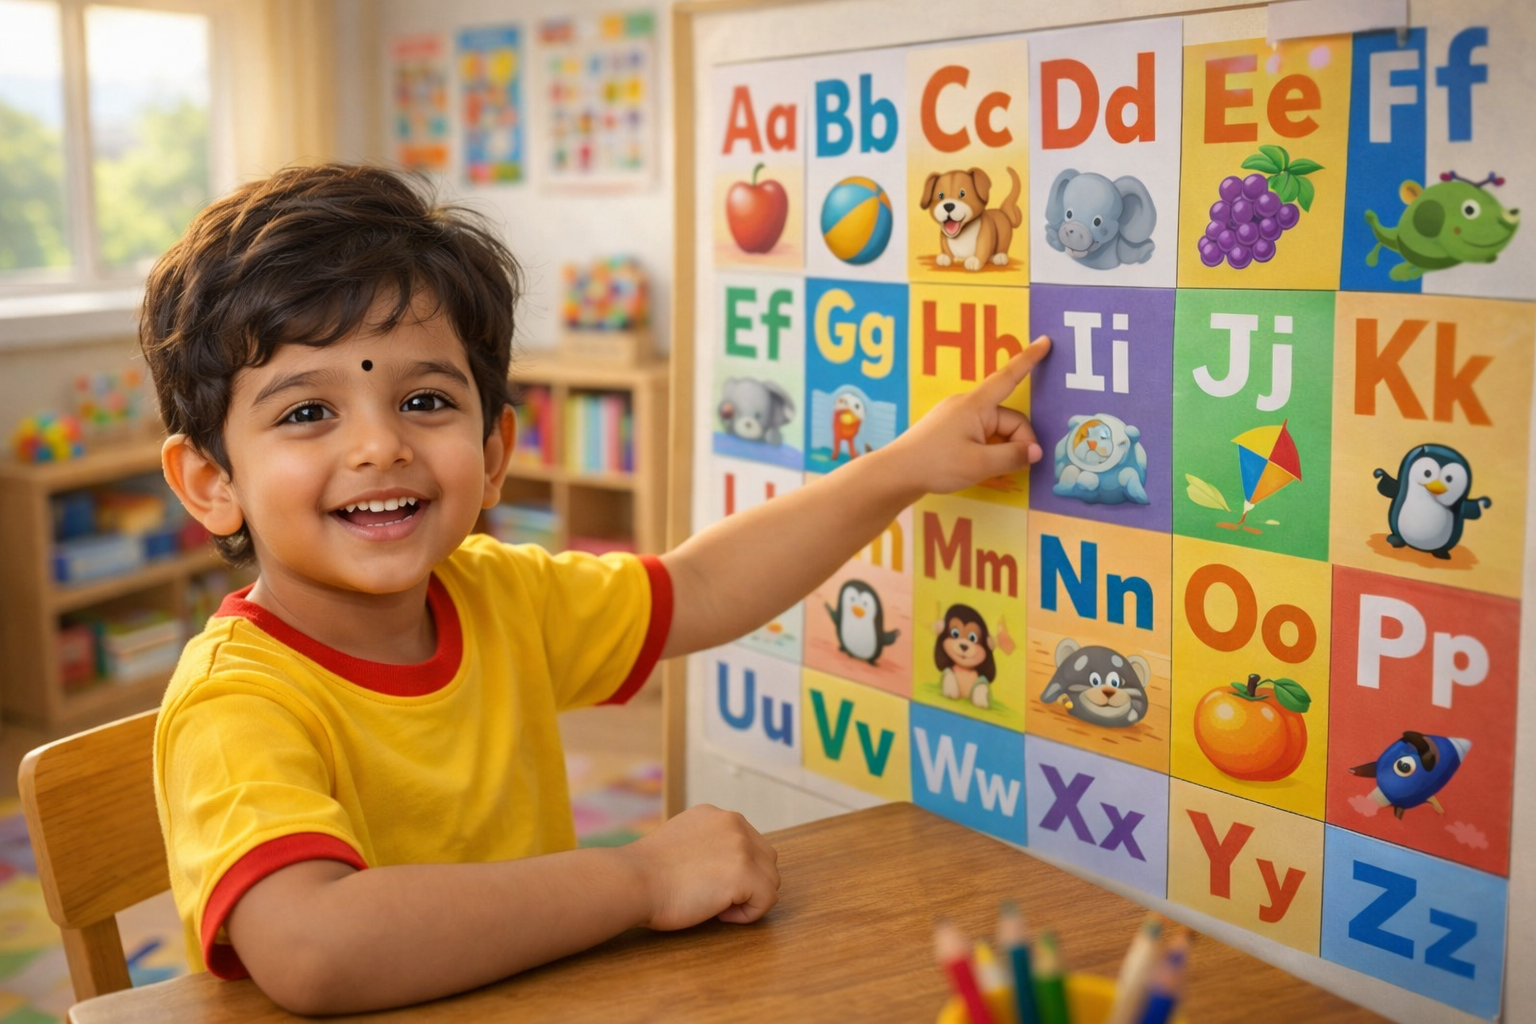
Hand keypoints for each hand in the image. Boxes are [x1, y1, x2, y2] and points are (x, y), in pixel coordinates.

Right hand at [621, 804, 780, 929]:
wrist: (632, 880)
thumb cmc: (646, 872)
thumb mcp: (682, 840)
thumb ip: (707, 844)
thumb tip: (724, 866)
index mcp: (717, 815)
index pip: (748, 844)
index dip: (734, 870)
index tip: (708, 882)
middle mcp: (734, 823)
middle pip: (766, 859)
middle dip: (748, 882)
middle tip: (714, 895)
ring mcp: (742, 846)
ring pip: (770, 880)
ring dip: (748, 898)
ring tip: (715, 904)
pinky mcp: (745, 873)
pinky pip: (766, 901)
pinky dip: (748, 914)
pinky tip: (719, 913)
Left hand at [883, 336, 1051, 496]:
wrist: (896, 474)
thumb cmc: (935, 464)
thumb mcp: (980, 464)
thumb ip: (1012, 456)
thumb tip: (1035, 452)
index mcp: (975, 405)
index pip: (1009, 377)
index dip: (1029, 360)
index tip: (1045, 342)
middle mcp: (966, 405)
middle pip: (1008, 419)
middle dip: (1017, 442)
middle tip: (1015, 466)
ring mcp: (957, 418)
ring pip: (995, 431)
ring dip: (1001, 450)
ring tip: (987, 470)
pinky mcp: (950, 431)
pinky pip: (980, 437)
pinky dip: (988, 452)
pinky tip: (978, 468)